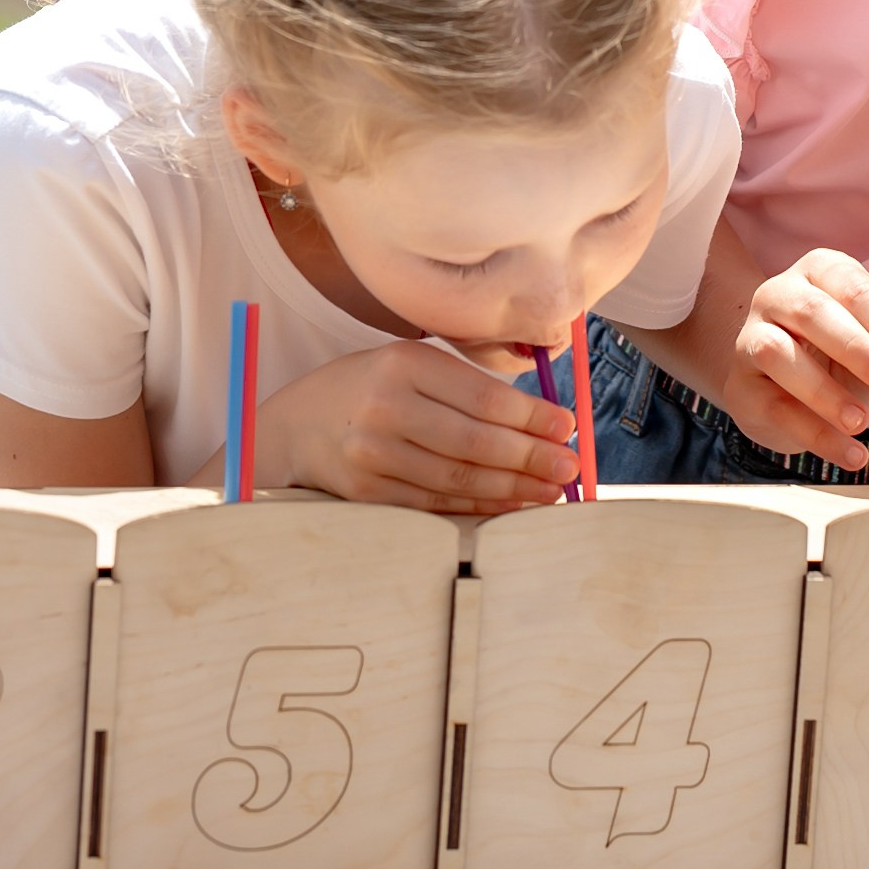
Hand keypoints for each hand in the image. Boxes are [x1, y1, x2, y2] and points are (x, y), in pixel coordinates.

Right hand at [259, 342, 578, 515]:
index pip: (481, 396)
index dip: (530, 416)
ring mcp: (374, 453)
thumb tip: (539, 412)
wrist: (298, 425)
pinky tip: (509, 504)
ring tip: (550, 490)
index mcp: (403, 364)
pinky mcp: (369, 491)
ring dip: (512, 488)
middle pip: (474, 441)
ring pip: (458, 477)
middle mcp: (386, 407)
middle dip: (530, 457)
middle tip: (570, 467)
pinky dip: (478, 505)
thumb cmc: (370, 387)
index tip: (566, 427)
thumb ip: (465, 381)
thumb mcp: (409, 363)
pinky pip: (436, 502)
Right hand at [726, 250, 868, 472]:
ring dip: (824, 391)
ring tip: (861, 422)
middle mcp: (778, 295)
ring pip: (778, 354)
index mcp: (818, 273)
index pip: (848, 283)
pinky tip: (852, 455)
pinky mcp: (741, 385)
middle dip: (856, 347)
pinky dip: (817, 436)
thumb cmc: (836, 356)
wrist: (779, 388)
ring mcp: (751, 337)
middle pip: (812, 311)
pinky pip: (776, 409)